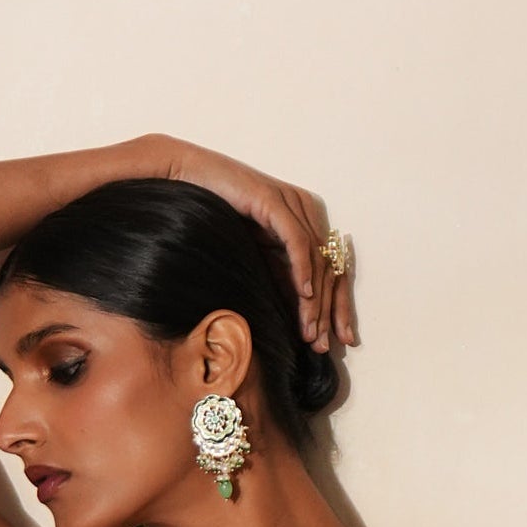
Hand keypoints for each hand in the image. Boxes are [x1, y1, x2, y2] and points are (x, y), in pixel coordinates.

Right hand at [144, 135, 359, 353]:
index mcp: (306, 220)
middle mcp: (306, 209)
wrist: (186, 180)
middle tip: (324, 346)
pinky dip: (303, 270)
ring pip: (316, 259)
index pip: (331, 270)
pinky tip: (304, 296)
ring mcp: (292, 203)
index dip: (338, 307)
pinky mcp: (275, 201)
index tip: (340, 342)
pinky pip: (297, 241)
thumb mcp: (256, 256)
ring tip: (310, 332)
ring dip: (315, 301)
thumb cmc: (216, 216)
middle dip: (330, 312)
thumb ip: (280, 280)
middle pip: (330, 268)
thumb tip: (301, 320)